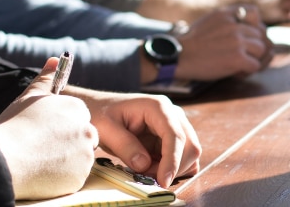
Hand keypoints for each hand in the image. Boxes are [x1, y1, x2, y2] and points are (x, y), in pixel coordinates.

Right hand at [0, 57, 98, 199]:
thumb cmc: (14, 126)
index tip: (46, 132)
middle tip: (42, 148)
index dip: (61, 126)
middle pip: (83, 138)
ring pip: (79, 158)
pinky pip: (74, 177)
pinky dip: (62, 176)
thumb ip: (46, 79)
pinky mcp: (80, 177)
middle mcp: (86, 130)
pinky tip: (43, 172)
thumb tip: (55, 59)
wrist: (4, 158)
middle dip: (67, 143)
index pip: (78, 118)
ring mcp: (85, 155)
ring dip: (65, 160)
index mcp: (77, 109)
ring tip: (40, 159)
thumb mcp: (29, 97)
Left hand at [64, 89, 201, 187]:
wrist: (99, 109)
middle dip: (173, 167)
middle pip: (190, 146)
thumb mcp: (106, 129)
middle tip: (148, 178)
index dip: (172, 160)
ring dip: (172, 169)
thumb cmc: (101, 114)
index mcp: (158, 107)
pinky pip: (182, 157)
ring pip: (189, 154)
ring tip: (145, 171)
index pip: (175, 135)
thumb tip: (144, 165)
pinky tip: (152, 168)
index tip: (163, 181)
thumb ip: (125, 146)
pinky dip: (172, 168)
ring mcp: (174, 125)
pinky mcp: (171, 138)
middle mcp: (172, 114)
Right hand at [176, 5, 273, 79]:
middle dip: (254, 46)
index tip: (245, 35)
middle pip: (260, 35)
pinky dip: (247, 71)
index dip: (254, 25)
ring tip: (238, 64)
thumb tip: (251, 29)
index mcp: (227, 13)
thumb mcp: (209, 20)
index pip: (254, 12)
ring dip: (253, 59)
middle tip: (241, 55)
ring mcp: (237, 41)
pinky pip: (255, 66)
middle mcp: (235, 25)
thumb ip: (228, 20)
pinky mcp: (237, 58)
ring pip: (261, 50)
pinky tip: (235, 72)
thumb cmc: (192, 43)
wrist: (178, 57)